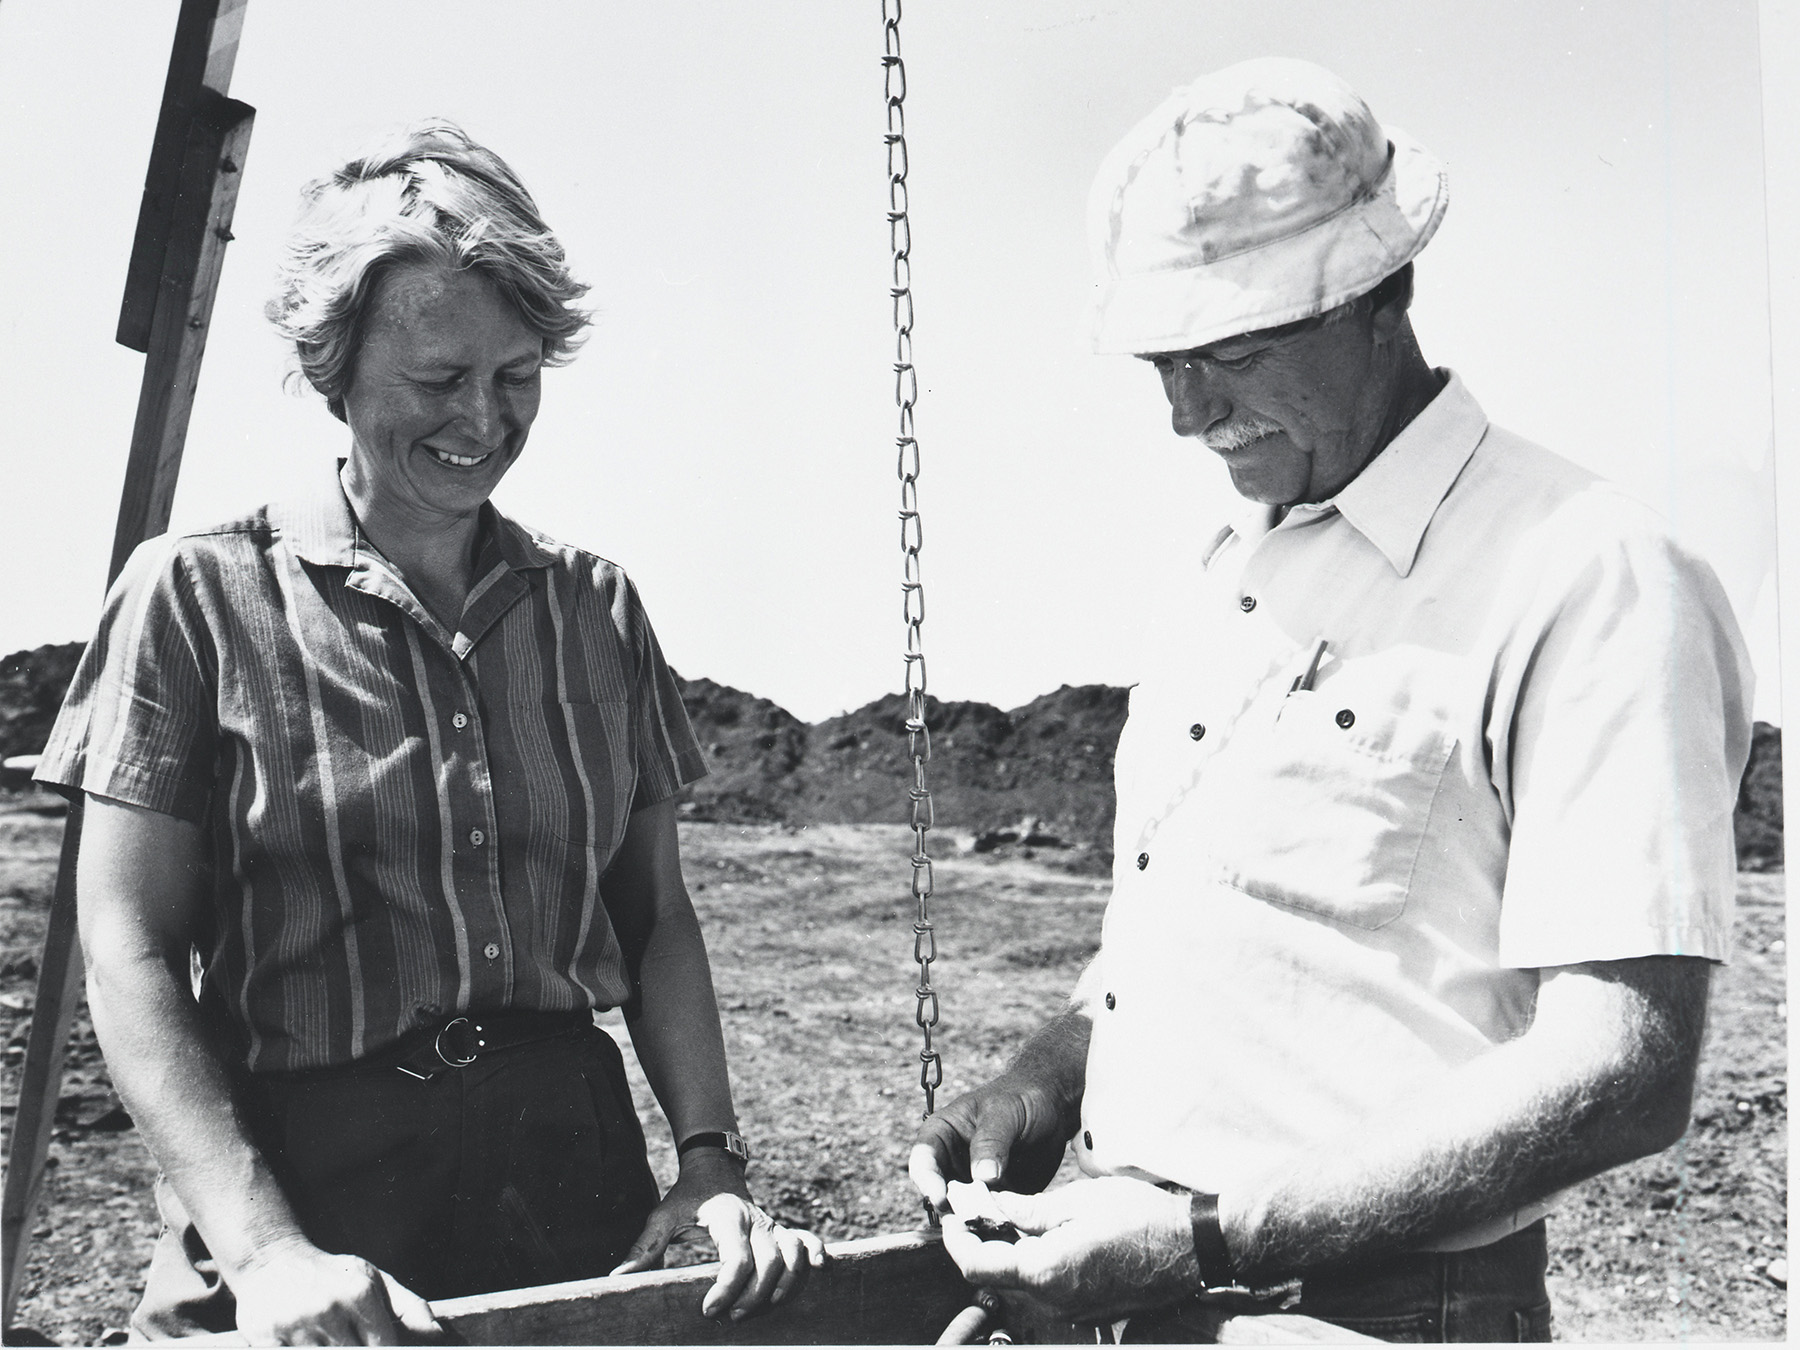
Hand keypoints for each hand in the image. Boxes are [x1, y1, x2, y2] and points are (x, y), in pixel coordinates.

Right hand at [229, 1239, 441, 1344]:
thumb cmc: (331, 1275)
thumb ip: (409, 1307)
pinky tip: (305, 1343)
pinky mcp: (265, 1338)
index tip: (379, 1348)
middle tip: (349, 1339)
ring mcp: (296, 1324)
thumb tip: (437, 1335)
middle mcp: (329, 1307)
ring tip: (329, 1337)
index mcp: (360, 1292)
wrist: (271, 1261)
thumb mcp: (373, 1280)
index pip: (384, 1347)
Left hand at [610, 1150, 825, 1320]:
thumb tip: (617, 1280)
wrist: (714, 1166)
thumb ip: (644, 1249)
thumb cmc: (686, 1198)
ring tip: (765, 1308)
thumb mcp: (663, 1217)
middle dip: (755, 1296)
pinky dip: (816, 1255)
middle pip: (770, 1262)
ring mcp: (773, 1224)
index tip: (708, 1311)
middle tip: (731, 1318)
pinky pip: (808, 1241)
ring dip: (786, 1285)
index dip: (727, 1288)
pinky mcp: (783, 1229)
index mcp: (728, 1217)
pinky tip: (819, 1271)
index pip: (737, 1258)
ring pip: (794, 1255)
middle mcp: (756, 1220)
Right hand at [909, 1071, 1073, 1213]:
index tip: (942, 1199)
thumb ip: (991, 1141)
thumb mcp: (1004, 1113)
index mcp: (942, 1134)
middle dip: (952, 1209)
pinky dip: (997, 1225)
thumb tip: (983, 1177)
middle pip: (939, 1193)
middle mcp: (952, 1163)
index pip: (923, 1161)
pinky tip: (1011, 1227)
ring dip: (975, 1221)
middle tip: (971, 1219)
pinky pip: (990, 1218)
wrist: (1054, 1109)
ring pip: (964, 1211)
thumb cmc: (1022, 1099)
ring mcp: (973, 1184)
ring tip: (994, 1224)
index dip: (927, 1181)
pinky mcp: (996, 1200)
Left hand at [938, 1177, 1200, 1321]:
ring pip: (1018, 1283)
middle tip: (973, 1210)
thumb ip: (1025, 1211)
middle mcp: (1053, 1300)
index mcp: (1044, 1271)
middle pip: (994, 1277)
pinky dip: (1029, 1262)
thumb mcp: (1074, 1201)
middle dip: (976, 1244)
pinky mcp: (1086, 1307)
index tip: (951, 1214)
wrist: (1190, 1248)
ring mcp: (1071, 1308)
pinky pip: (1044, 1287)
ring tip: (1002, 1216)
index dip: (955, 1239)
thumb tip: (987, 1206)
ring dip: (1003, 1253)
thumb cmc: (1137, 1216)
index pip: (976, 1265)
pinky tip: (1035, 1234)